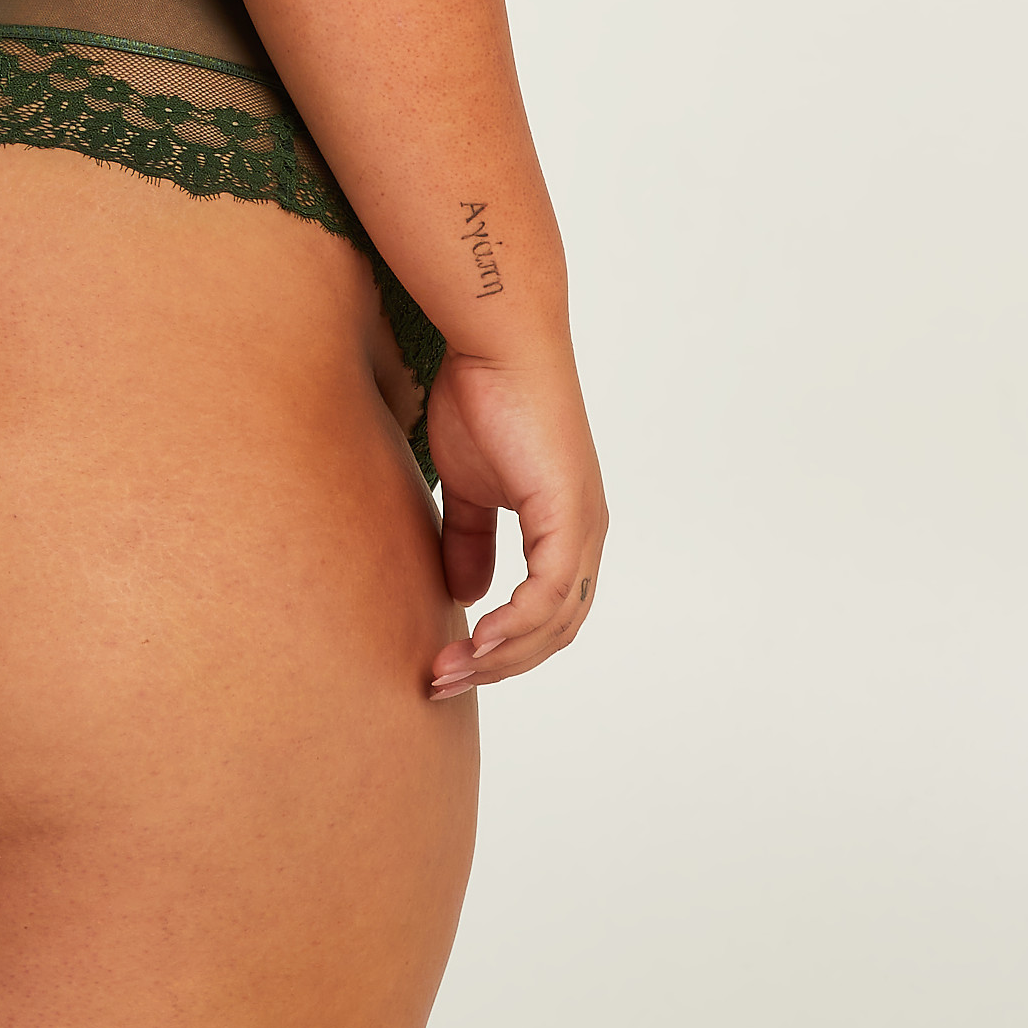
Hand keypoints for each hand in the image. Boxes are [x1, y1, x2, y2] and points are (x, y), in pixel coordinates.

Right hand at [422, 343, 605, 697]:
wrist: (497, 346)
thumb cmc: (483, 398)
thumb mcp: (468, 484)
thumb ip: (468, 537)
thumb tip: (464, 594)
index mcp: (565, 529)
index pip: (545, 614)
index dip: (502, 647)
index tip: (448, 663)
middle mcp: (585, 535)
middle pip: (552, 633)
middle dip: (498, 666)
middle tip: (442, 681)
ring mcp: (583, 527)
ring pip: (553, 623)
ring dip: (501, 656)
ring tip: (450, 670)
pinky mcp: (570, 515)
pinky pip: (548, 594)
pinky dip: (516, 625)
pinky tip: (479, 640)